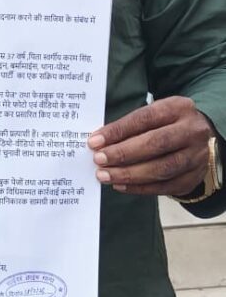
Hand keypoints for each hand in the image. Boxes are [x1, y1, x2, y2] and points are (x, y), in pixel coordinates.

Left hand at [87, 96, 212, 195]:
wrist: (200, 138)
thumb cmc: (168, 124)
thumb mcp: (156, 114)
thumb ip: (132, 126)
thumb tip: (100, 141)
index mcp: (179, 108)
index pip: (145, 118)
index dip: (119, 130)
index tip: (95, 141)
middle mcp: (192, 131)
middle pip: (156, 144)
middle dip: (123, 153)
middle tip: (99, 159)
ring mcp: (196, 156)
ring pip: (161, 168)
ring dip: (129, 174)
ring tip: (105, 175)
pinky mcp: (193, 178)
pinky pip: (165, 187)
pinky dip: (140, 188)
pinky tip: (121, 185)